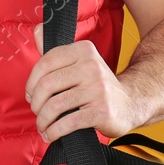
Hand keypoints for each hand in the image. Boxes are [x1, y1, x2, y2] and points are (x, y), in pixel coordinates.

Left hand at [27, 22, 140, 142]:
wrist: (132, 103)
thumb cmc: (97, 85)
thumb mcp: (80, 62)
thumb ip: (57, 50)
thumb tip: (37, 29)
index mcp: (83, 50)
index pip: (46, 63)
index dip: (31, 82)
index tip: (31, 95)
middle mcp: (91, 67)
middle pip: (47, 85)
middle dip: (36, 104)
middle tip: (37, 112)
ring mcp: (98, 89)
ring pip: (55, 106)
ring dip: (43, 120)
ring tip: (43, 126)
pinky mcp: (102, 111)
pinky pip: (68, 123)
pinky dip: (54, 131)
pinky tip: (51, 135)